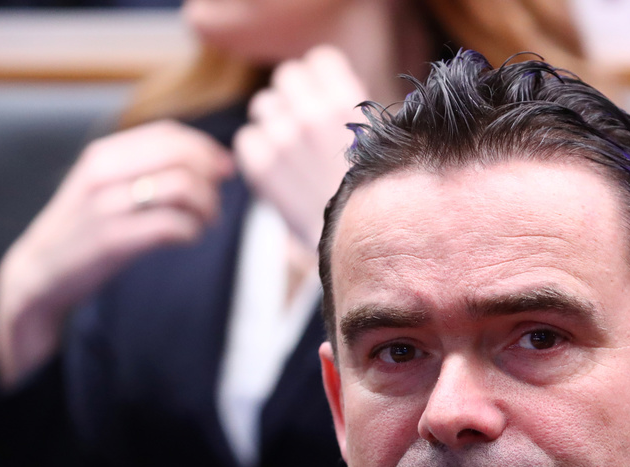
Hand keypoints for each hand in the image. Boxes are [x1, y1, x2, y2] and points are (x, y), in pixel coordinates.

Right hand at [0, 120, 233, 387]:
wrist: (40, 274)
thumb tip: (217, 163)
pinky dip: (192, 231)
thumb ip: (149, 169)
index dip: (207, 149)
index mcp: (105, 153)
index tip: (224, 172)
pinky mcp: (112, 239)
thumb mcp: (108, 187)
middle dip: (211, 178)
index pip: (170, 133)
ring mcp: (106, 205)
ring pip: (182, 186)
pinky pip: (172, 225)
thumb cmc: (86, 231)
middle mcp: (104, 171)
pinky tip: (187, 238)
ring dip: (207, 206)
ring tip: (203, 223)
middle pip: (181, 155)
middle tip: (213, 204)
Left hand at [234, 45, 367, 249]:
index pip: (318, 59)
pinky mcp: (262, 165)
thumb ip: (351, 110)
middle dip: (293, 97)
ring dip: (274, 123)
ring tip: (294, 153)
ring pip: (262, 106)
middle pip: (286, 77)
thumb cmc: (378, 196)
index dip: (321, 78)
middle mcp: (312, 113)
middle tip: (305, 126)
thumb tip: (326, 92)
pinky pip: (247, 139)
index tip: (324, 98)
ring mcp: (283, 138)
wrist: (363, 244)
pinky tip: (281, 171)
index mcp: (347, 102)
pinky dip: (259, 153)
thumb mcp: (382, 142)